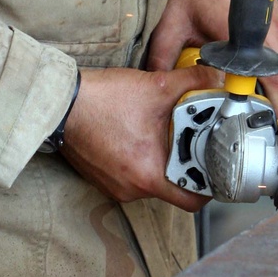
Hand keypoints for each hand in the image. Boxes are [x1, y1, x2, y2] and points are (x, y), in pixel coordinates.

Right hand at [60, 64, 220, 210]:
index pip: (192, 200)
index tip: (214, 167)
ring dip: (158, 160)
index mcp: (149, 175)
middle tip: (188, 140)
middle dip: (183, 164)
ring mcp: (113, 186)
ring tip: (159, 133)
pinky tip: (135, 135)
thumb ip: (194, 81)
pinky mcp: (100, 178)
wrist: (60, 102)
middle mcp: (131, 189)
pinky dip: (137, 159)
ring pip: (150, 179)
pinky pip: (129, 175)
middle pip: (172, 186)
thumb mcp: (157, 85)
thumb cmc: (102, 99)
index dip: (209, 186)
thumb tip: (217, 76)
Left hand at [146, 0, 277, 116]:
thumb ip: (163, 54)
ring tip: (246, 97)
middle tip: (244, 113)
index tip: (248, 116)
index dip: (260, 101)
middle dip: (264, 100)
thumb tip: (156, 81)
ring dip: (268, 86)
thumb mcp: (173, 21)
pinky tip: (252, 75)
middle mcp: (269, 29)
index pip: (266, 75)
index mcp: (243, 29)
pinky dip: (271, 71)